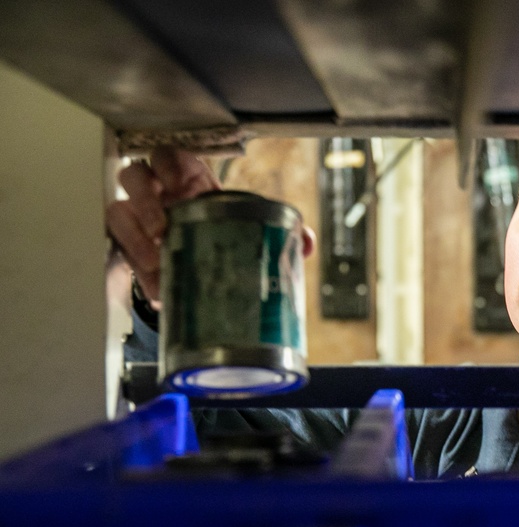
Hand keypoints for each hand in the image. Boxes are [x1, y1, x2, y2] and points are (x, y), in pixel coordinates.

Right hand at [106, 146, 314, 304]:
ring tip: (156, 262)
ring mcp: (137, 216)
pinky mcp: (127, 244)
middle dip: (145, 200)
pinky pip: (120, 250)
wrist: (197, 258)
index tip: (179, 185)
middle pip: (134, 177)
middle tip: (163, 228)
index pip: (167, 155)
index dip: (168, 164)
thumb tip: (306, 241)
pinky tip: (156, 286)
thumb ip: (278, 228)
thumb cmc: (219, 229)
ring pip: (120, 212)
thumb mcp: (245, 224)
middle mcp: (156, 192)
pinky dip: (137, 270)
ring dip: (135, 238)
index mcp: (186, 178)